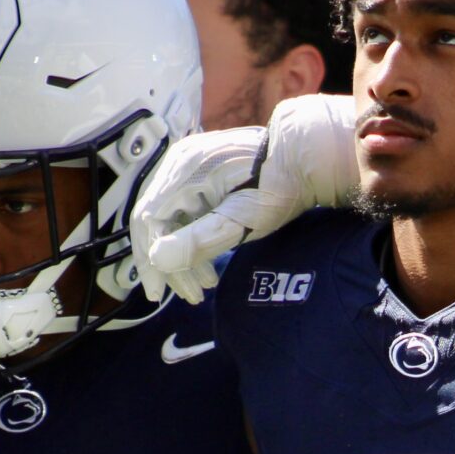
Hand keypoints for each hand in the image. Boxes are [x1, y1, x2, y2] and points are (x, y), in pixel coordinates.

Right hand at [128, 94, 358, 303]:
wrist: (305, 158)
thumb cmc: (279, 186)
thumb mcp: (242, 219)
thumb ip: (200, 239)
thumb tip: (158, 259)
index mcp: (186, 169)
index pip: (149, 218)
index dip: (149, 258)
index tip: (158, 292)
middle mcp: (180, 164)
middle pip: (155, 221)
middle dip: (168, 262)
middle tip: (187, 295)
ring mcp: (190, 169)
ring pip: (171, 219)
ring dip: (183, 255)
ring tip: (204, 285)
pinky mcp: (202, 178)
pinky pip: (185, 212)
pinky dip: (192, 239)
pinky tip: (208, 266)